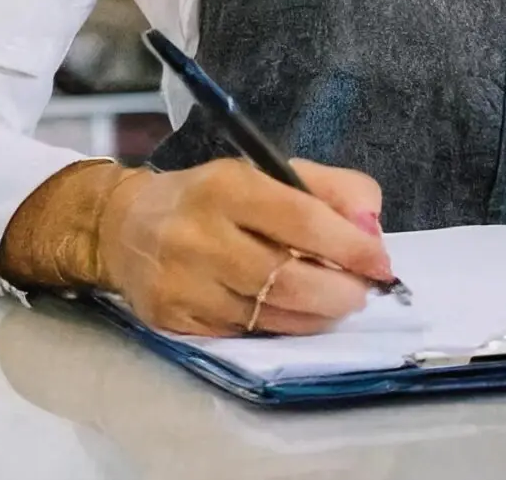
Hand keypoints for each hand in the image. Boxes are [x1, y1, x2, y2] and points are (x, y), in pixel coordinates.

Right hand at [97, 158, 394, 336]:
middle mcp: (200, 236)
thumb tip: (371, 230)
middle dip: (339, 292)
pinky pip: (243, 334)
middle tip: (362, 293)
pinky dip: (280, 328)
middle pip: (287, 279)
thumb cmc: (214, 196)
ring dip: (316, 316)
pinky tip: (293, 316)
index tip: (381, 263)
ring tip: (335, 305)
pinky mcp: (173, 321)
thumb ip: (332, 190)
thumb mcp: (270, 172)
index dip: (350, 246)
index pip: (301, 219)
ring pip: (268, 316)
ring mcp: (183, 284)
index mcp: (228, 186)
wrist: (124, 226)